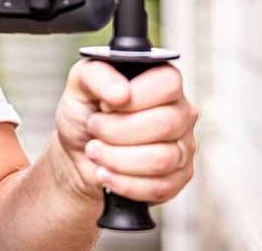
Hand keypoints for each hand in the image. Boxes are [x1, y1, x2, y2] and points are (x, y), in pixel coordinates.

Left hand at [54, 60, 197, 203]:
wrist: (77, 155)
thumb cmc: (84, 114)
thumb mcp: (80, 84)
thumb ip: (97, 74)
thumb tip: (121, 93)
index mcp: (163, 81)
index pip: (168, 84)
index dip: (133, 98)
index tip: (105, 105)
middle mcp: (181, 111)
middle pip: (165, 123)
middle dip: (117, 131)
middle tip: (94, 129)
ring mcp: (184, 146)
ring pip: (162, 159)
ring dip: (117, 159)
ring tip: (95, 151)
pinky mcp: (179, 178)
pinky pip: (161, 187)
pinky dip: (125, 184)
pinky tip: (106, 174)